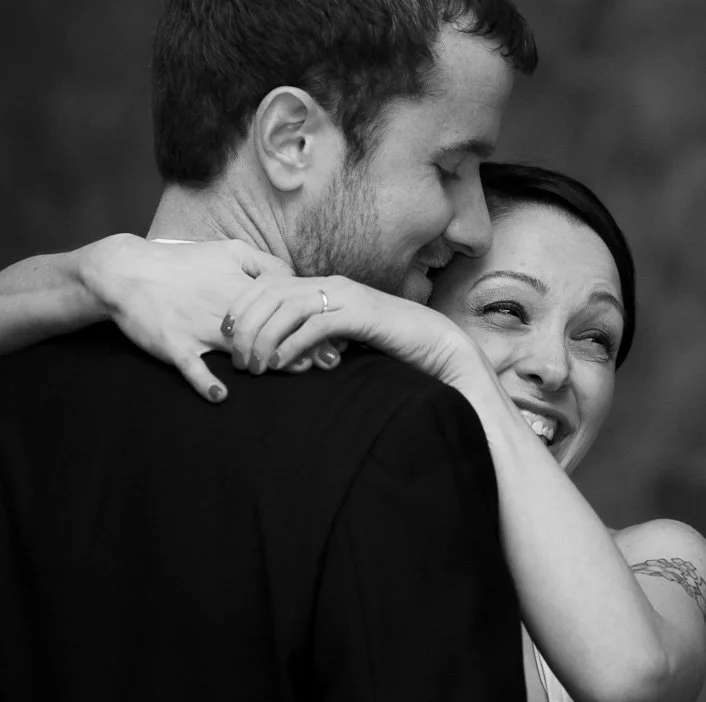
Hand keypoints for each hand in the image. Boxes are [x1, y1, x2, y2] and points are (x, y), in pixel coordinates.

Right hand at [74, 235, 341, 401]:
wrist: (126, 271)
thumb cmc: (181, 263)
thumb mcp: (226, 251)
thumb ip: (263, 263)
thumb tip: (294, 276)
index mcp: (239, 288)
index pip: (283, 306)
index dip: (310, 320)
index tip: (335, 333)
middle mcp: (224, 309)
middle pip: (271, 330)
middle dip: (302, 344)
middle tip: (328, 360)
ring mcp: (199, 328)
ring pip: (240, 349)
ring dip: (268, 363)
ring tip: (296, 372)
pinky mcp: (174, 344)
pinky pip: (191, 366)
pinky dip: (205, 381)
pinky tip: (222, 395)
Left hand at [228, 274, 483, 387]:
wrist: (436, 347)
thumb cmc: (390, 348)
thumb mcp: (344, 340)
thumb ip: (315, 339)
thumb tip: (283, 354)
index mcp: (323, 286)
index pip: (266, 285)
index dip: (239, 308)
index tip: (224, 337)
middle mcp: (331, 285)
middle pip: (268, 292)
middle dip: (243, 324)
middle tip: (236, 358)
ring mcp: (346, 297)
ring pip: (286, 307)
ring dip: (263, 338)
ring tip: (254, 367)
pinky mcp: (360, 314)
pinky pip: (314, 325)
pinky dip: (291, 345)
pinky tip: (280, 364)